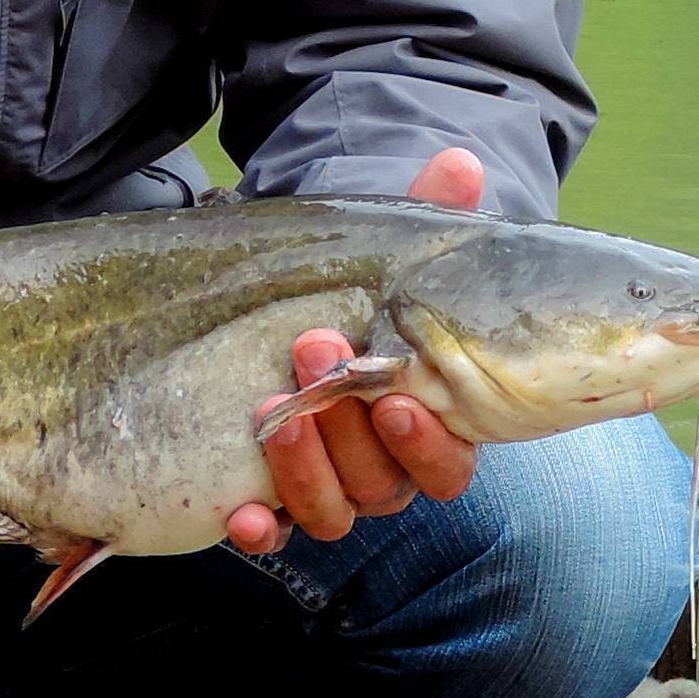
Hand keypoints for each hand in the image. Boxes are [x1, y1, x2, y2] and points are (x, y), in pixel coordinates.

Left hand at [233, 146, 486, 551]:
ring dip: (305, 468)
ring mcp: (333, 490)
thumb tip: (460, 164)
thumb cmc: (364, 294)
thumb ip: (432, 215)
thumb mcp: (395, 254)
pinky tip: (238, 513)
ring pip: (333, 510)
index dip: (427, 439)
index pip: (449, 460)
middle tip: (313, 351)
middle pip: (384, 484)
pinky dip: (260, 528)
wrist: (293, 312)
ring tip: (272, 411)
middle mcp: (387, 470)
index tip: (397, 395)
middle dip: (348, 427)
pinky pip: (276, 533)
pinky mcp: (277, 503)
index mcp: (431, 423)